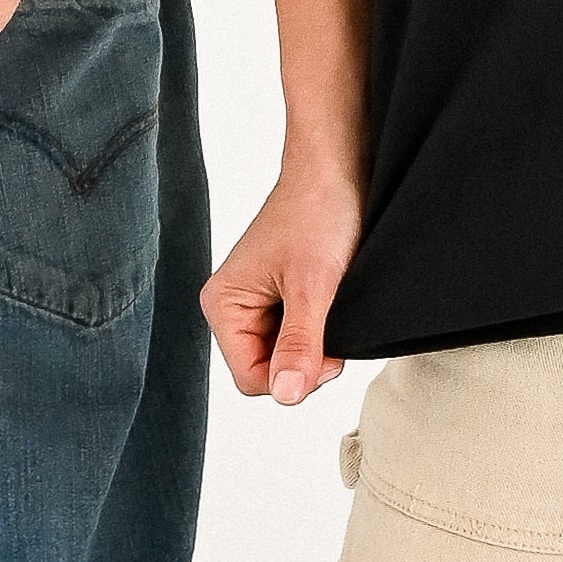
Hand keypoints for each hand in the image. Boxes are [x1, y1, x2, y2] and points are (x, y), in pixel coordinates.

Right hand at [205, 160, 361, 405]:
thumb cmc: (319, 211)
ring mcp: (259, 301)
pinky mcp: (282, 294)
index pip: (251, 379)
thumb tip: (286, 394)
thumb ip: (299, 343)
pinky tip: (334, 302)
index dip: (292, 377)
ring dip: (315, 344)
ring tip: (334, 306)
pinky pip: (298, 333)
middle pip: (268, 370)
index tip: (329, 352)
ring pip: (286, 354)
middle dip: (305, 360)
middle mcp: (234, 306)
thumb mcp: (313, 286)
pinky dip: (320, 328)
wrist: (339, 167)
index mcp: (223, 304)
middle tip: (334, 325)